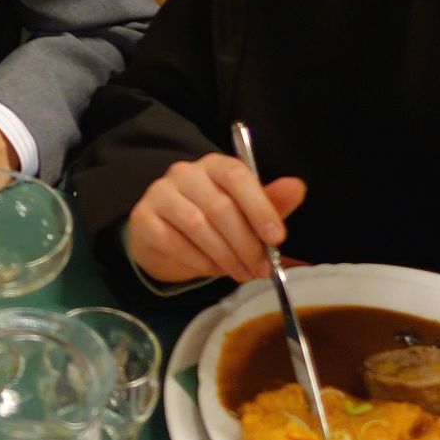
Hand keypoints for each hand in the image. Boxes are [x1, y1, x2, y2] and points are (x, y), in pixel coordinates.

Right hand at [125, 153, 307, 284]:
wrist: (166, 238)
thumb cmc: (214, 223)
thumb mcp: (247, 214)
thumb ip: (272, 203)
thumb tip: (297, 187)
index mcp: (214, 165)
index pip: (236, 175)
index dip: (259, 206)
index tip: (277, 238)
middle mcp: (184, 173)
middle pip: (219, 205)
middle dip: (246, 243)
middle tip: (262, 269)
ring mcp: (159, 193)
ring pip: (196, 225)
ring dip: (225, 255)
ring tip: (242, 273)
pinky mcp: (142, 217)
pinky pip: (173, 241)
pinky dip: (198, 260)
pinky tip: (212, 270)